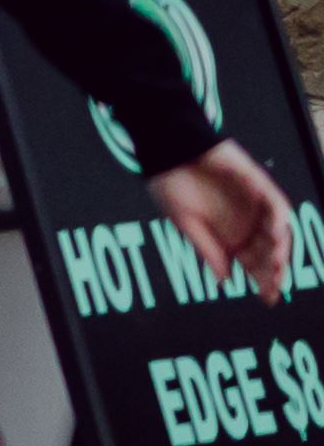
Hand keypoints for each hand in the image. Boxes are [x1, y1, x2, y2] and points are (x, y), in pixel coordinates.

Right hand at [150, 145, 296, 299]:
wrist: (166, 147)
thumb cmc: (169, 182)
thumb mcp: (184, 222)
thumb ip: (207, 249)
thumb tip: (225, 281)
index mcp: (230, 235)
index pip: (254, 263)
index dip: (263, 281)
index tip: (267, 298)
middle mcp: (247, 222)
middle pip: (270, 252)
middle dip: (274, 270)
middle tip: (272, 283)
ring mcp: (255, 203)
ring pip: (278, 231)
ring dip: (280, 247)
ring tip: (275, 261)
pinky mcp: (257, 183)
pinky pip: (276, 203)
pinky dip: (279, 218)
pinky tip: (274, 232)